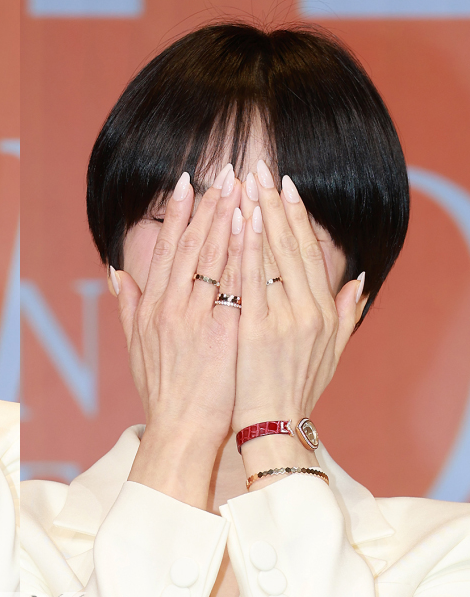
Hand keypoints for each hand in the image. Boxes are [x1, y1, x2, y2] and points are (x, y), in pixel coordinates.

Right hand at [116, 165, 243, 505]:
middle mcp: (170, 307)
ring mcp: (196, 318)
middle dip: (209, 205)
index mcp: (152, 307)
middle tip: (224, 171)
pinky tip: (254, 225)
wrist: (181, 430)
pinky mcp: (222, 332)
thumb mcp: (135, 347)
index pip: (167, 250)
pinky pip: (235, 283)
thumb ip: (128, 307)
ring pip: (213, 257)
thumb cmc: (162, 391)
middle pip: (191, 245)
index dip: (178, 214)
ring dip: (229, 217)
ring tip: (243, 186)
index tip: (188, 184)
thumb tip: (118, 274)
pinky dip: (243, 252)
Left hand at [234, 161, 364, 470]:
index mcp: (322, 311)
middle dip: (276, 204)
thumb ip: (344, 315)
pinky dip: (246, 247)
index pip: (309, 253)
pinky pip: (251, 279)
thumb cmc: (295, 391)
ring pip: (272, 255)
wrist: (273, 426)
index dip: (297, 217)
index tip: (285, 188)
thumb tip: (358, 282)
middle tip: (262, 170)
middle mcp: (308, 309)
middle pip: (291, 245)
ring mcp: (283, 317)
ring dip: (259, 214)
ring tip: (245, 182)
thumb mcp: (330, 355)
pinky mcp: (257, 328)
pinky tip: (238, 219)